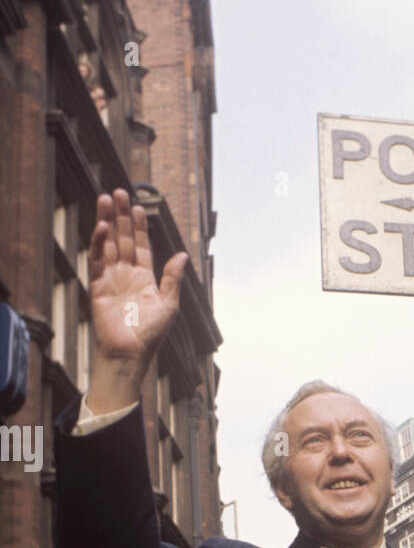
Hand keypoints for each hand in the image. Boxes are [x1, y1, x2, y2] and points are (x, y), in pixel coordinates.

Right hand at [88, 189, 187, 407]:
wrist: (129, 354)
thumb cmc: (151, 335)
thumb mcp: (169, 304)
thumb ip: (173, 278)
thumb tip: (183, 254)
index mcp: (145, 279)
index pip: (141, 246)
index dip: (138, 226)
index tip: (137, 206)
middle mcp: (127, 276)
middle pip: (122, 239)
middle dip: (121, 216)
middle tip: (118, 192)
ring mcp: (111, 279)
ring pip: (108, 244)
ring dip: (107, 222)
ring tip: (106, 199)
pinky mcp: (97, 286)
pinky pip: (96, 260)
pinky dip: (98, 243)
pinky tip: (102, 227)